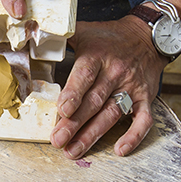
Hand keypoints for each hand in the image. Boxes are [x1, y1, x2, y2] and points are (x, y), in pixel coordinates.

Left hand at [50, 16, 168, 159]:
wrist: (147, 35)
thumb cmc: (109, 37)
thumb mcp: (84, 30)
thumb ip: (60, 36)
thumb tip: (32, 36)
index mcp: (96, 56)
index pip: (85, 76)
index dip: (74, 94)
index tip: (63, 110)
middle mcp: (115, 73)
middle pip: (94, 101)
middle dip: (75, 124)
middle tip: (58, 141)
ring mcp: (131, 87)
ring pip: (111, 114)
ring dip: (93, 135)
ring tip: (74, 151)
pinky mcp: (145, 98)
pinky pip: (143, 119)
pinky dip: (133, 136)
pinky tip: (120, 150)